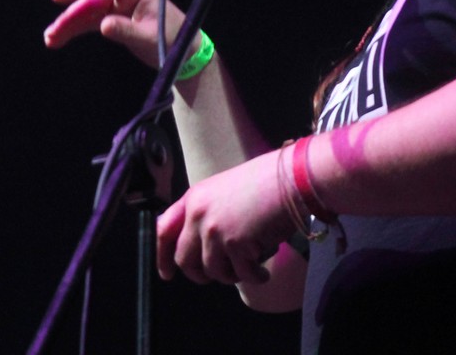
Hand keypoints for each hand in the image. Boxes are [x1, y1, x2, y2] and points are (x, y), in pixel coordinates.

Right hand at [43, 0, 184, 69]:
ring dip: (69, 25)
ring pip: (87, 11)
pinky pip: (92, 21)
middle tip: (50, 33)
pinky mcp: (116, 18)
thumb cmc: (172, 40)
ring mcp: (119, 5)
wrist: (184, 52)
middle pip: (90, 0)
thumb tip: (103, 25)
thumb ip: (125, 30)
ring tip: (51, 40)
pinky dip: (77, 30)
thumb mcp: (148, 37)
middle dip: (69, 15)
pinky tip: (61, 39)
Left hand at [156, 149, 295, 285]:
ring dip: (231, 275)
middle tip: (215, 277)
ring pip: (213, 271)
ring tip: (249, 267)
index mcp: (195, 198)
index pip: (164, 231)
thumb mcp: (226, 190)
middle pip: (185, 260)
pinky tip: (263, 272)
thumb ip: (210, 212)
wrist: (292, 178)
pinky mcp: (236, 244)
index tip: (167, 273)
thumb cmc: (268, 180)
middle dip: (199, 274)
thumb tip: (207, 244)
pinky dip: (254, 277)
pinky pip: (241, 274)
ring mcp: (216, 230)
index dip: (163, 256)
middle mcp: (199, 215)